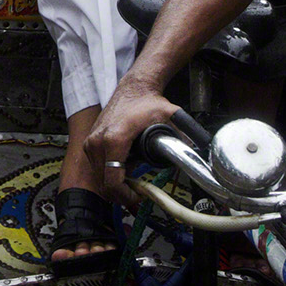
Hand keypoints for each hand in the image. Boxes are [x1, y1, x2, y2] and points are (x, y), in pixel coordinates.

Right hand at [86, 83, 179, 206]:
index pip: (112, 182)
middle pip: (104, 184)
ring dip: (116, 184)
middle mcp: (97, 142)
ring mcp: (91, 142)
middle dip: (122, 193)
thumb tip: (195, 156)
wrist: (134, 88)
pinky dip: (110, 174)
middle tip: (139, 192)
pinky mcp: (90, 142)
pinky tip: (125, 169)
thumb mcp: (169, 120)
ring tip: (133, 181)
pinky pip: (98, 168)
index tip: (139, 197)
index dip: (127, 196)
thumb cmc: (147, 103)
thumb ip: (183, 139)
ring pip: (100, 178)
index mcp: (114, 140)